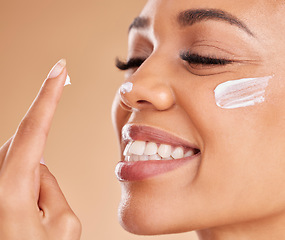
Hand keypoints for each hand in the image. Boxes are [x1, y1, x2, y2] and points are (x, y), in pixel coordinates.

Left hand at [0, 59, 80, 239]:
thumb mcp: (63, 228)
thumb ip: (52, 190)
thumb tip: (38, 168)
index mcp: (9, 189)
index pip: (34, 127)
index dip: (49, 94)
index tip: (60, 69)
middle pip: (29, 151)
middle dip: (46, 173)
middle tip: (47, 213)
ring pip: (24, 167)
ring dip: (38, 190)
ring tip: (34, 225)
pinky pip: (17, 180)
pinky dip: (30, 194)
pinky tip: (25, 221)